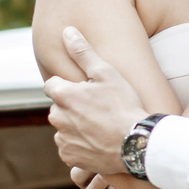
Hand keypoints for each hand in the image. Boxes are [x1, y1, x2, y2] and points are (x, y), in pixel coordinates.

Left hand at [45, 27, 150, 177]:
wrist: (136, 144)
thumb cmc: (124, 106)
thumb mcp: (107, 73)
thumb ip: (83, 52)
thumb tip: (67, 31)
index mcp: (63, 96)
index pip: (52, 85)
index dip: (69, 86)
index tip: (85, 91)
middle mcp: (57, 118)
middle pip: (59, 108)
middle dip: (72, 107)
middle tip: (98, 109)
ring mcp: (63, 140)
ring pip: (64, 128)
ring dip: (76, 126)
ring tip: (100, 127)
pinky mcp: (70, 157)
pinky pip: (69, 147)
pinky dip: (80, 145)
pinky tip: (98, 141)